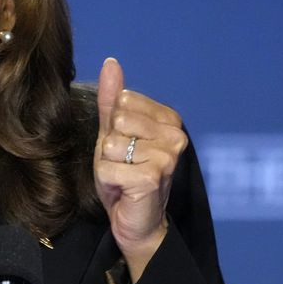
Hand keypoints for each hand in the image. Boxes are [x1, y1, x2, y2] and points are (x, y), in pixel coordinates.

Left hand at [93, 58, 187, 281]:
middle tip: (123, 164)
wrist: (135, 220)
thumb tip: (111, 63)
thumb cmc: (125, 175)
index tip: (126, 146)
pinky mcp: (153, 176)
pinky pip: (107, 166)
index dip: (114, 127)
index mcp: (168, 118)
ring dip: (108, 165)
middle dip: (110, 146)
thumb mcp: (113, 133)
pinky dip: (107, 181)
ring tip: (124, 177)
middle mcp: (175, 135)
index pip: (123, 101)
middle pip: (117, 121)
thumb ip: (111, 99)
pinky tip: (123, 190)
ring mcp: (167, 156)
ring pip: (110, 144)